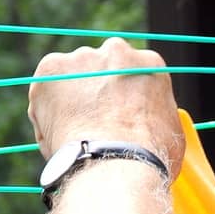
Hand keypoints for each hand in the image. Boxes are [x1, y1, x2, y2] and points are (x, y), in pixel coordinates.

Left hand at [28, 38, 185, 180]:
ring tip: (75, 136)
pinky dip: (46, 112)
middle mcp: (115, 51)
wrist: (117, 162)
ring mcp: (82, 58)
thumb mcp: (170, 132)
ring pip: (70, 79)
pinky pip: (44, 92)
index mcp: (149, 63)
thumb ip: (154, 116)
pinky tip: (59, 137)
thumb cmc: (149, 156)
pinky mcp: (51, 69)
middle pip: (99, 70)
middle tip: (93, 124)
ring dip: (70, 102)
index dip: (121, 97)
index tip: (115, 116)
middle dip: (94, 92)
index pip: (130, 74)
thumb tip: (146, 127)